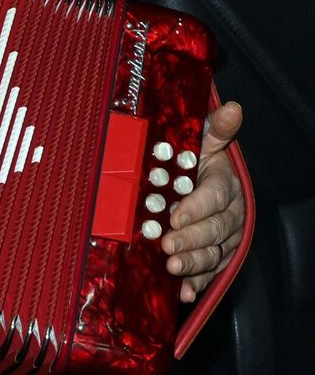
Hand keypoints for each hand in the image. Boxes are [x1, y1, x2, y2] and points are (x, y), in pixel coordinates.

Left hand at [162, 101, 244, 301]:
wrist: (209, 185)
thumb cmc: (200, 162)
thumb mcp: (205, 142)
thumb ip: (215, 129)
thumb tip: (232, 107)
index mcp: (223, 185)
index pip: (213, 197)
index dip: (195, 207)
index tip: (175, 214)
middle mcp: (229, 215)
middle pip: (213, 229)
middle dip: (190, 239)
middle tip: (167, 245)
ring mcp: (224, 239)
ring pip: (212, 253)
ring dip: (193, 264)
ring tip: (172, 268)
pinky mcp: (216, 257)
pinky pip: (210, 273)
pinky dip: (197, 285)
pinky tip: (184, 293)